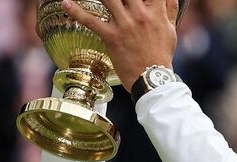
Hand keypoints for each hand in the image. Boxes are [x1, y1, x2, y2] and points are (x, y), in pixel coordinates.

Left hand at [62, 0, 178, 91]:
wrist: (152, 78)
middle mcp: (140, 15)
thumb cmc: (161, 56)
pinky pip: (91, 21)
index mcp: (156, 12)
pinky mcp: (112, 37)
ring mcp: (125, 25)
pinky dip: (76, 11)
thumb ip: (170, 10)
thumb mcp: (170, 31)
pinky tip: (66, 3)